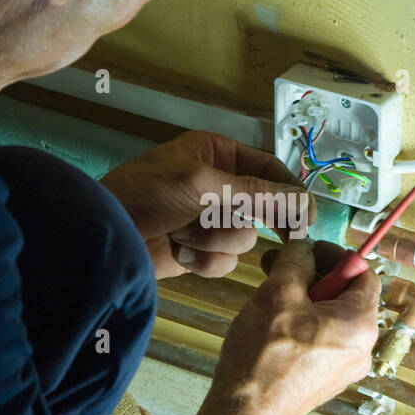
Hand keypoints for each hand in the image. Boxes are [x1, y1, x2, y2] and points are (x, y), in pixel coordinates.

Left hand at [101, 131, 313, 278]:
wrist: (105, 236)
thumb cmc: (146, 194)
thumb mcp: (203, 184)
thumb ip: (257, 192)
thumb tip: (304, 200)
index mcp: (217, 154)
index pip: (268, 168)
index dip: (290, 190)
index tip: (309, 214)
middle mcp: (217, 185)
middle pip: (264, 205)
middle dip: (261, 219)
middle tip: (290, 236)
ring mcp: (207, 219)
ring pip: (244, 237)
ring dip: (217, 238)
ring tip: (186, 232)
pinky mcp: (198, 250)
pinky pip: (224, 260)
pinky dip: (204, 259)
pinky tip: (180, 252)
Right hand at [211, 239, 380, 414]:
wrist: (246, 412)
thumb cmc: (263, 357)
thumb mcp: (278, 292)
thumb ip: (296, 261)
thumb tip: (303, 248)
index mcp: (361, 325)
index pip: (364, 274)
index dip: (335, 255)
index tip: (310, 249)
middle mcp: (362, 349)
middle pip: (347, 297)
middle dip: (314, 277)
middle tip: (282, 268)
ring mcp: (344, 369)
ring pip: (332, 320)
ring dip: (305, 300)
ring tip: (272, 295)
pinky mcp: (326, 381)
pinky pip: (322, 342)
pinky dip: (304, 326)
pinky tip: (274, 325)